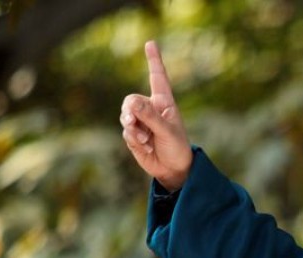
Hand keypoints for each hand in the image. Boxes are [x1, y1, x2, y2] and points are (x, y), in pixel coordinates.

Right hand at [120, 40, 192, 190]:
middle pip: (131, 100)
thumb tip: (131, 102)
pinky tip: (146, 147)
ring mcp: (141, 121)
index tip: (151, 43)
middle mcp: (151, 109)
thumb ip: (150, 117)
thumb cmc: (177, 148)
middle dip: (131, 113)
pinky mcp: (133, 134)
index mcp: (164, 103)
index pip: (158, 78)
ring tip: (146, 140)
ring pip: (125, 116)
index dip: (154, 60)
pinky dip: (134, 140)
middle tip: (137, 124)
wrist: (173, 169)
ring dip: (133, 130)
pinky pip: (126, 131)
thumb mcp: (167, 132)